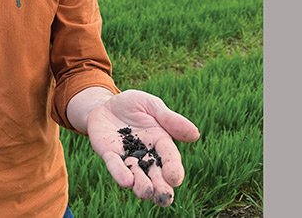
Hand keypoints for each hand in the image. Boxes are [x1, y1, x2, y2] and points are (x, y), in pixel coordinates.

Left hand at [86, 90, 199, 205]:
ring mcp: (126, 156)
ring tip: (146, 193)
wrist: (106, 104)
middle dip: (161, 187)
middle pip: (155, 173)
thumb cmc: (134, 105)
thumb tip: (195, 134)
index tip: (175, 179)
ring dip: (142, 185)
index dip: (173, 168)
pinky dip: (120, 173)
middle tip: (164, 198)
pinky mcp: (109, 154)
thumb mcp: (153, 106)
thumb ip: (170, 120)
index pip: (170, 157)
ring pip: (136, 175)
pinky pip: (114, 165)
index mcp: (161, 141)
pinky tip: (126, 182)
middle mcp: (145, 153)